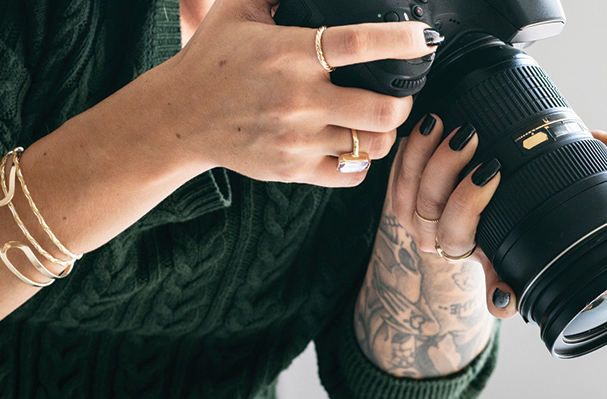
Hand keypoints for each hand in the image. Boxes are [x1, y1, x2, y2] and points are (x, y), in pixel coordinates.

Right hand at [163, 0, 438, 185]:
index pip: (362, 45)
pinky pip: (351, 174)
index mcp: (291, 54)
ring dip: (384, 133)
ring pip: (373, 145)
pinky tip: (353, 146)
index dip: (403, 42)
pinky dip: (361, 162)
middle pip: (383, 110)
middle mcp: (299, 99)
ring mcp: (298, 139)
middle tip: (399, 94)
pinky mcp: (294, 170)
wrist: (181, 118)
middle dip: (403, 101)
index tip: (425, 39)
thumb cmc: (212, 60)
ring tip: (377, 121)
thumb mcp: (238, 8)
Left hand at [388, 119, 606, 316]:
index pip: (501, 290)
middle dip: (466, 196)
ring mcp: (423, 225)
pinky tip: (429, 124)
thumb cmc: (502, 177)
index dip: (502, 297)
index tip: (506, 296)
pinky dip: (412, 151)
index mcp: (492, 253)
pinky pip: (399, 179)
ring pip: (420, 203)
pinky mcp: (400, 199)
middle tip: (488, 160)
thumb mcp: (539, 174)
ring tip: (456, 129)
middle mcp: (455, 246)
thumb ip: (575, 162)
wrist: (452, 168)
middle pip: (453, 230)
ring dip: (435, 164)